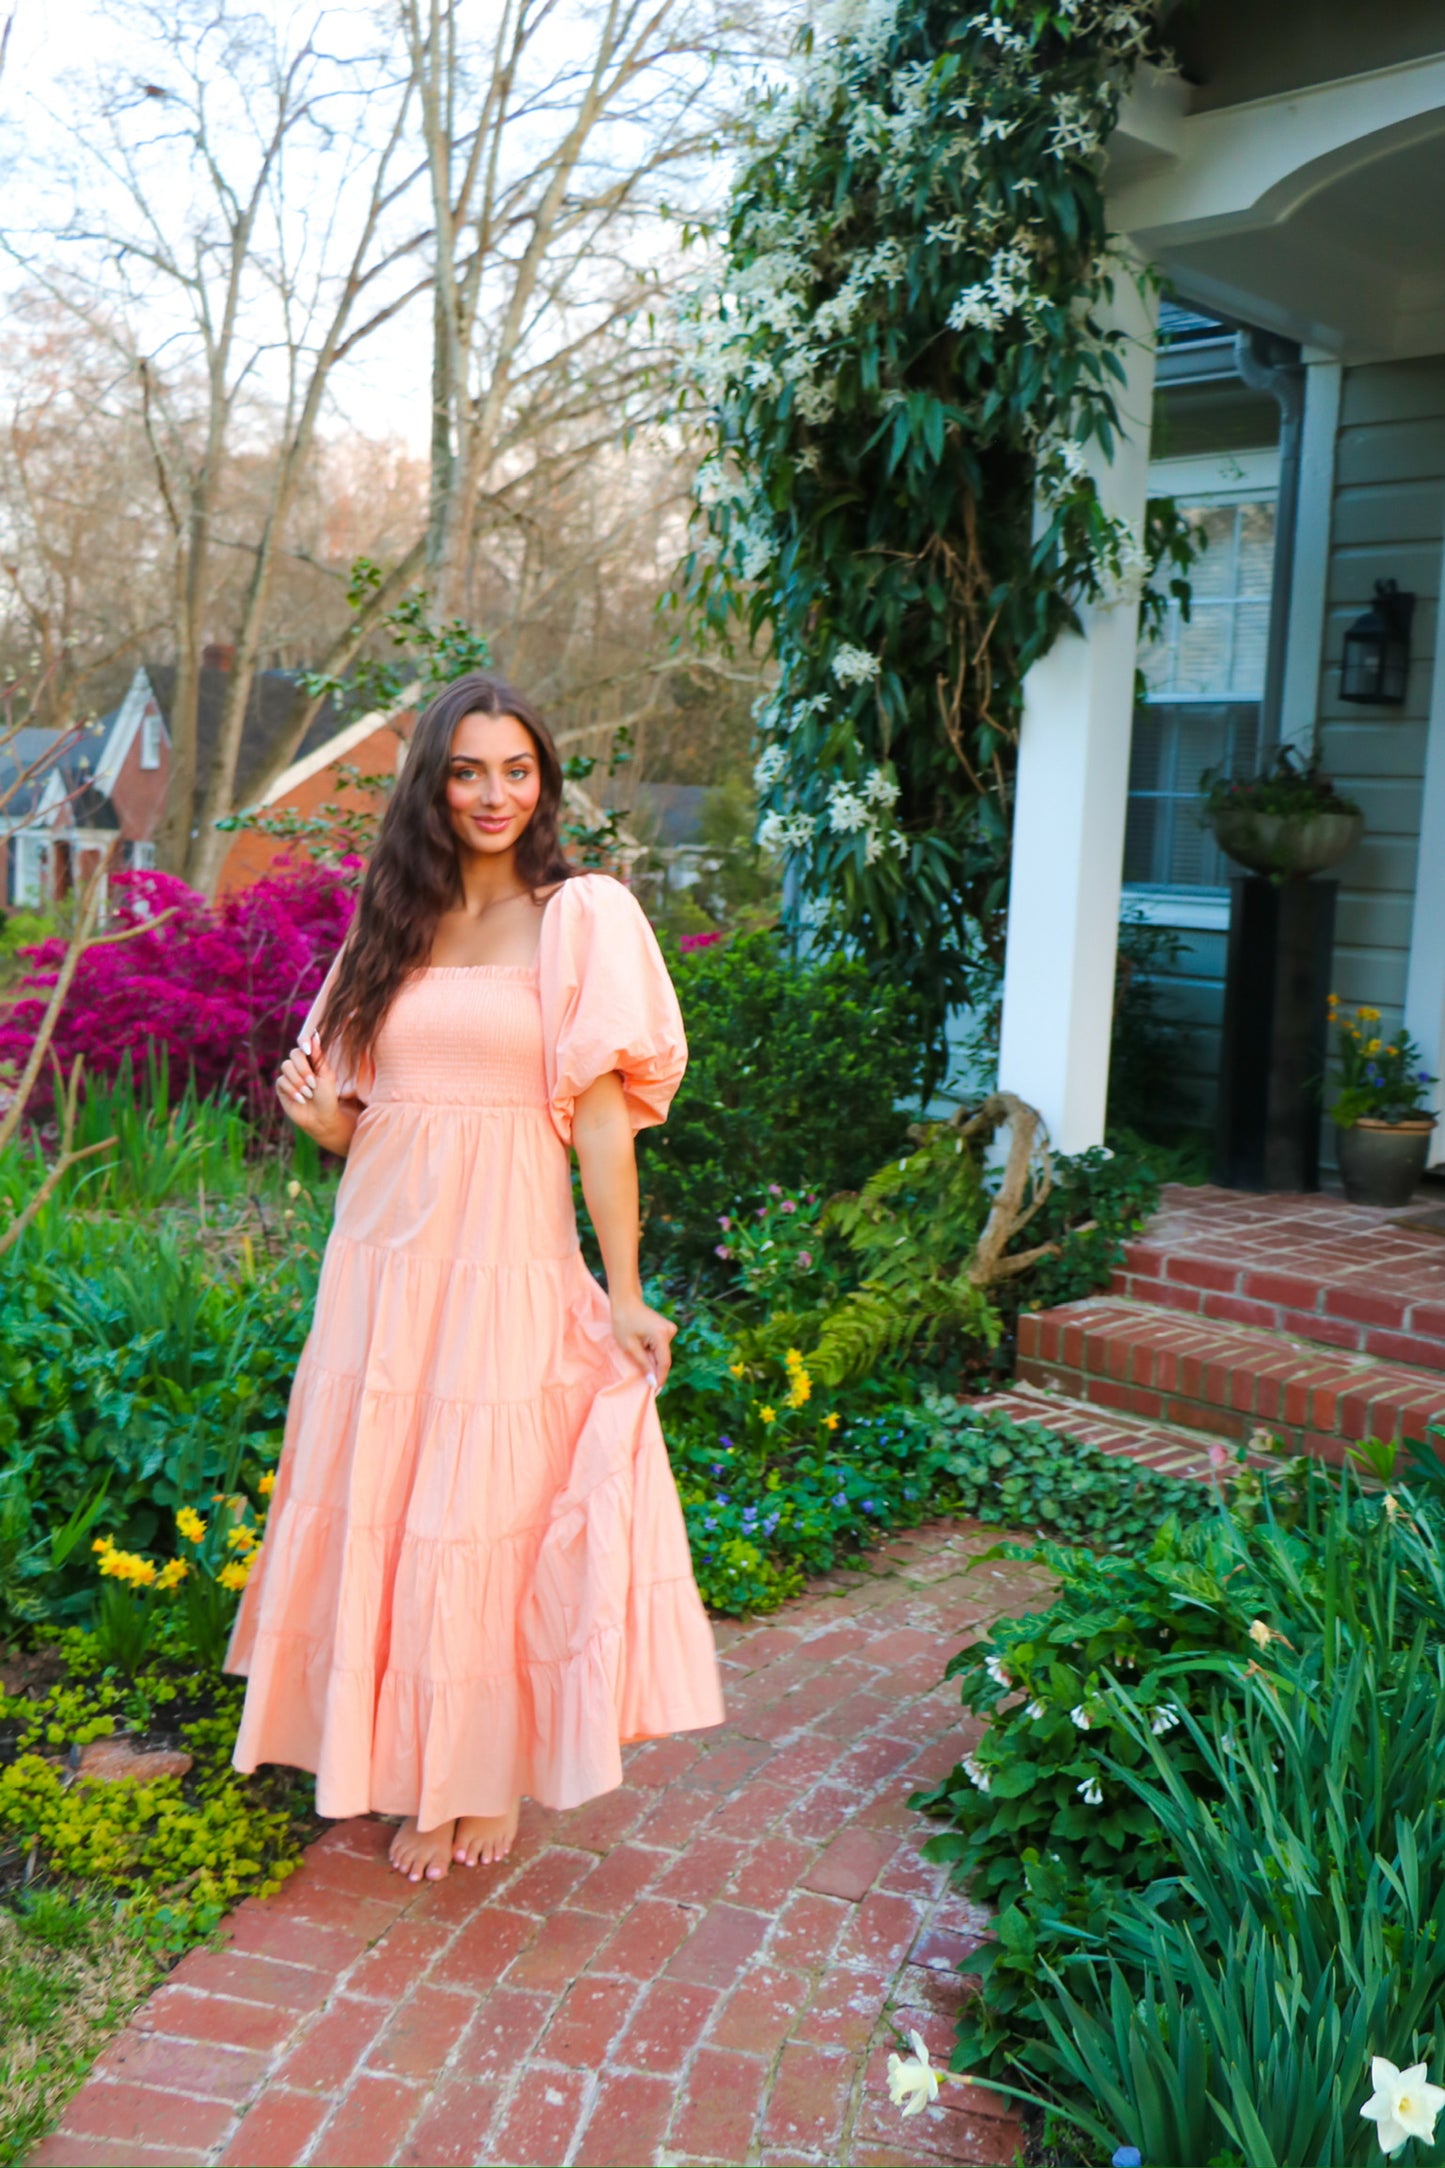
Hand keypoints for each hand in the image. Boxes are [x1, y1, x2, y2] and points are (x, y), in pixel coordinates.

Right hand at [275, 1032, 350, 1150]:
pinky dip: (293, 1090)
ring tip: (308, 1094)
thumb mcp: (326, 1075)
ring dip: (299, 1082)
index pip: (303, 1044)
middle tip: (313, 1084)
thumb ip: (318, 1056)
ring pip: (286, 1066)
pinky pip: (281, 1081)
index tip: (308, 1050)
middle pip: (294, 1054)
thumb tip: (315, 1034)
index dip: (303, 1043)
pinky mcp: (281, 1087)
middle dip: (304, 1069)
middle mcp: (299, 1065)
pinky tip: (301, 1099)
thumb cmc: (327, 1096)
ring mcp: (289, 1075)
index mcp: (311, 1060)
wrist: (321, 1117)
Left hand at [609, 1294, 676, 1387]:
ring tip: (637, 1354)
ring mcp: (670, 1329)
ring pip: (662, 1353)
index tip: (654, 1392)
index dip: (659, 1378)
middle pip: (664, 1358)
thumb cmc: (623, 1322)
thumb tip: (653, 1381)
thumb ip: (643, 1364)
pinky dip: (653, 1352)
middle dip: (654, 1369)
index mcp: (662, 1334)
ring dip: (652, 1359)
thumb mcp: (630, 1346)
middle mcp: (670, 1331)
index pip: (664, 1363)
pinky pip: (661, 1347)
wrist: (625, 1301)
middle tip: (643, 1379)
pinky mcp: (667, 1329)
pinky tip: (641, 1347)